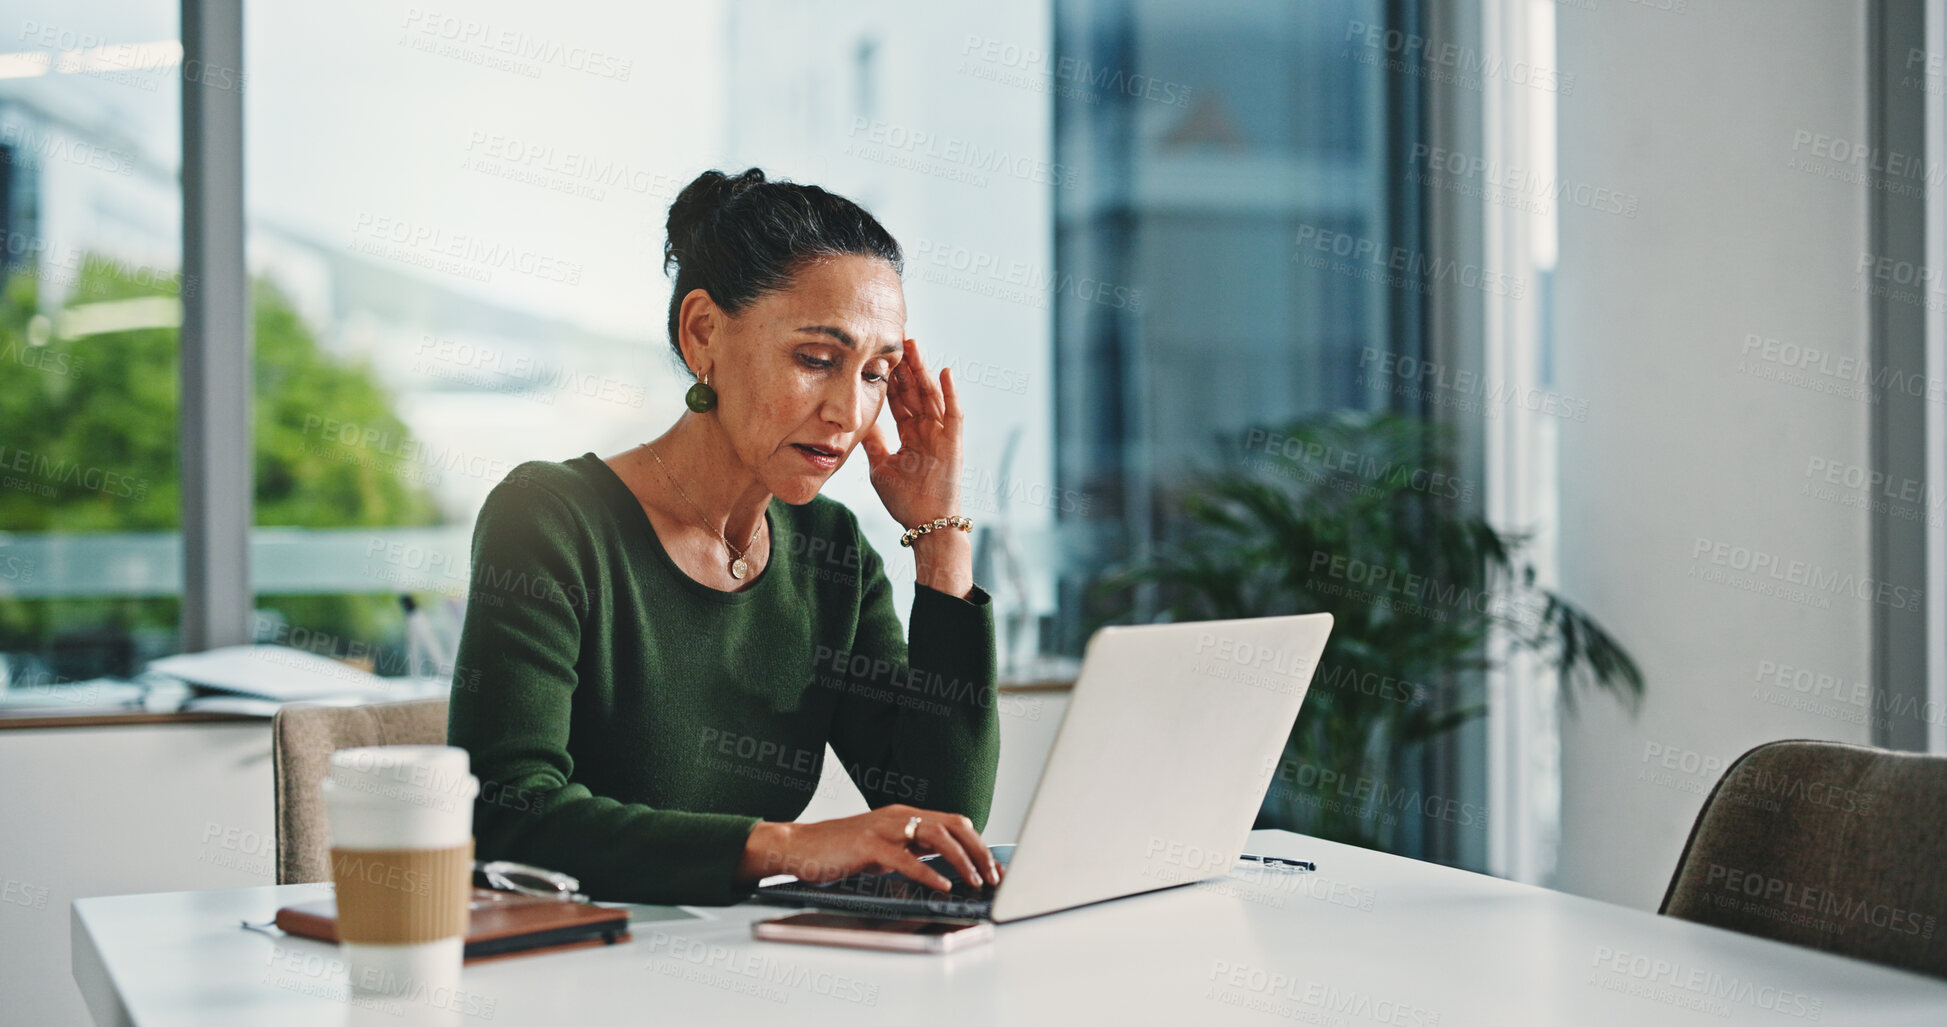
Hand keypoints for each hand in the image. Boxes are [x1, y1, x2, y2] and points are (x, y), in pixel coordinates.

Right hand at [735, 804, 1002, 891]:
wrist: (800, 845)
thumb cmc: (840, 850)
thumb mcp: (884, 847)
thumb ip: (911, 849)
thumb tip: (943, 863)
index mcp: (905, 815)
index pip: (955, 823)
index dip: (979, 845)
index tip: (993, 867)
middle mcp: (899, 816)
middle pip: (954, 826)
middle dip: (979, 851)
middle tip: (993, 876)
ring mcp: (884, 829)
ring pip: (936, 837)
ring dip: (961, 860)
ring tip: (974, 881)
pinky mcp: (869, 846)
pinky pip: (906, 859)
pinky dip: (928, 872)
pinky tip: (942, 885)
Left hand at [861, 337, 961, 530]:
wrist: (924, 525)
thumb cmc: (905, 501)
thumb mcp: (880, 466)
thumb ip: (873, 442)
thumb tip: (857, 423)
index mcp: (911, 434)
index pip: (899, 400)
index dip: (890, 378)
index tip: (879, 356)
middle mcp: (927, 430)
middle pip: (915, 391)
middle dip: (905, 365)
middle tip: (895, 338)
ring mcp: (941, 435)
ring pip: (931, 395)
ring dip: (923, 370)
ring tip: (913, 345)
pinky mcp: (954, 443)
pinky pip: (954, 414)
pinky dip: (950, 394)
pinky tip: (944, 372)